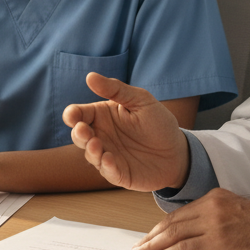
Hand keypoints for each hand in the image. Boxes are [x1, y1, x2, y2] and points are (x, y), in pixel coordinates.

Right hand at [64, 72, 187, 191]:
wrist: (178, 151)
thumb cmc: (158, 122)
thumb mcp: (140, 100)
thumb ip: (116, 89)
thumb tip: (90, 76)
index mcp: (102, 116)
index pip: (79, 114)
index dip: (72, 115)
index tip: (73, 115)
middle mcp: (100, 136)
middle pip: (79, 135)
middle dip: (78, 134)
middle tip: (83, 131)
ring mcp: (107, 155)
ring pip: (90, 155)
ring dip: (91, 151)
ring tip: (96, 145)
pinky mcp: (118, 173)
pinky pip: (107, 172)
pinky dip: (106, 167)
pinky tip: (109, 160)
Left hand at [131, 189, 249, 249]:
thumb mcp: (237, 215)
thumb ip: (215, 221)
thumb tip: (194, 240)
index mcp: (215, 197)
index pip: (180, 213)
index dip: (161, 227)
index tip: (149, 237)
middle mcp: (211, 205)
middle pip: (172, 223)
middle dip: (151, 237)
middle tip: (136, 248)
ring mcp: (213, 222)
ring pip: (173, 235)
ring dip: (152, 247)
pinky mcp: (217, 241)